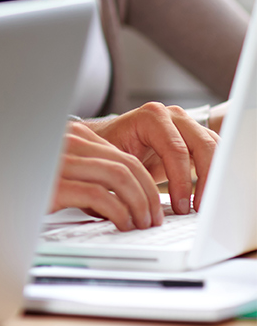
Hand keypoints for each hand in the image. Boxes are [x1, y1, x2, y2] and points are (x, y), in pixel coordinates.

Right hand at [50, 121, 162, 230]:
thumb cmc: (30, 186)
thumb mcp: (63, 174)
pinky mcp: (56, 183)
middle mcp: (68, 143)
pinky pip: (101, 196)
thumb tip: (127, 197)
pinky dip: (120, 212)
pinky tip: (122, 224)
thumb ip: (89, 175)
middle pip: (127, 164)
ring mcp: (62, 161)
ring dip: (139, 203)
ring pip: (120, 177)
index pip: (123, 155)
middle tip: (153, 218)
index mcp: (73, 136)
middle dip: (148, 194)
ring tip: (141, 223)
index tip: (151, 205)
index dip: (145, 183)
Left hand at [85, 102, 219, 214]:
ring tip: (204, 206)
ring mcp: (187, 124)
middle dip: (206, 180)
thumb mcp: (116, 161)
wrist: (110, 140)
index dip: (181, 181)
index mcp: (151, 117)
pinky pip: (216, 154)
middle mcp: (172, 116)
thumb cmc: (109, 151)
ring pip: (215, 149)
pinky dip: (216, 175)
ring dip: (215, 179)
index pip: (176, 149)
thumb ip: (130, 174)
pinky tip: (207, 196)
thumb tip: (141, 202)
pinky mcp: (196, 138)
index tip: (180, 206)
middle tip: (199, 209)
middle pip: (202, 146)